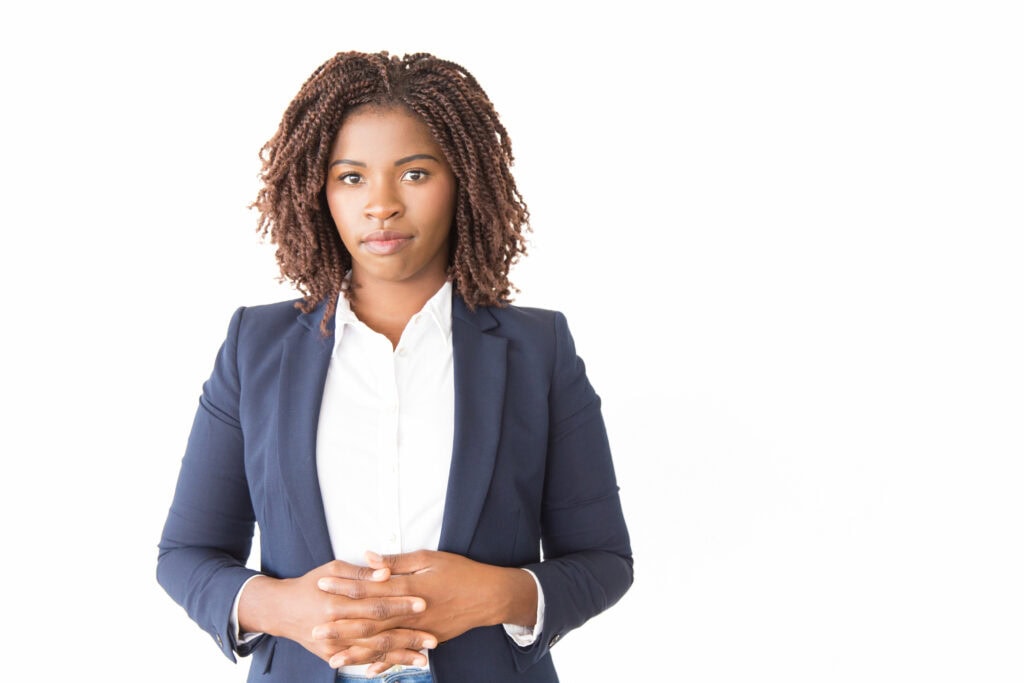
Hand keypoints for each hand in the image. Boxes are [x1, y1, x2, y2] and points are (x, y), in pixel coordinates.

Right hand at [238, 559, 436, 668]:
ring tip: (424, 658)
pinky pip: (360, 661)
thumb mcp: (333, 569)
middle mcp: (335, 625)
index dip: (399, 603)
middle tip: (432, 638)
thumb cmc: (312, 583)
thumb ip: (361, 572)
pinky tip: (400, 665)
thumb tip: (386, 573)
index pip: (375, 603)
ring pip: (372, 651)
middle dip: (406, 636)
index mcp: (337, 600)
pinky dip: (381, 664)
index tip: (422, 603)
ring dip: (399, 655)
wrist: (281, 609)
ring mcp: (333, 645)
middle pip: (377, 631)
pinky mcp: (331, 656)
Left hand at [318, 550, 537, 658]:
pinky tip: (368, 672)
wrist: (490, 596)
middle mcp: (410, 612)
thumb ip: (397, 561)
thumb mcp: (429, 558)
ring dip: (356, 651)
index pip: (369, 587)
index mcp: (408, 587)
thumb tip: (369, 558)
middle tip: (314, 631)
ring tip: (332, 658)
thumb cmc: (460, 572)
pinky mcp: (428, 640)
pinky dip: (385, 663)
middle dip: (340, 626)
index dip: (344, 586)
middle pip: (369, 620)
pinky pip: (402, 654)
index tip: (322, 584)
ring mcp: (419, 630)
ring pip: (382, 643)